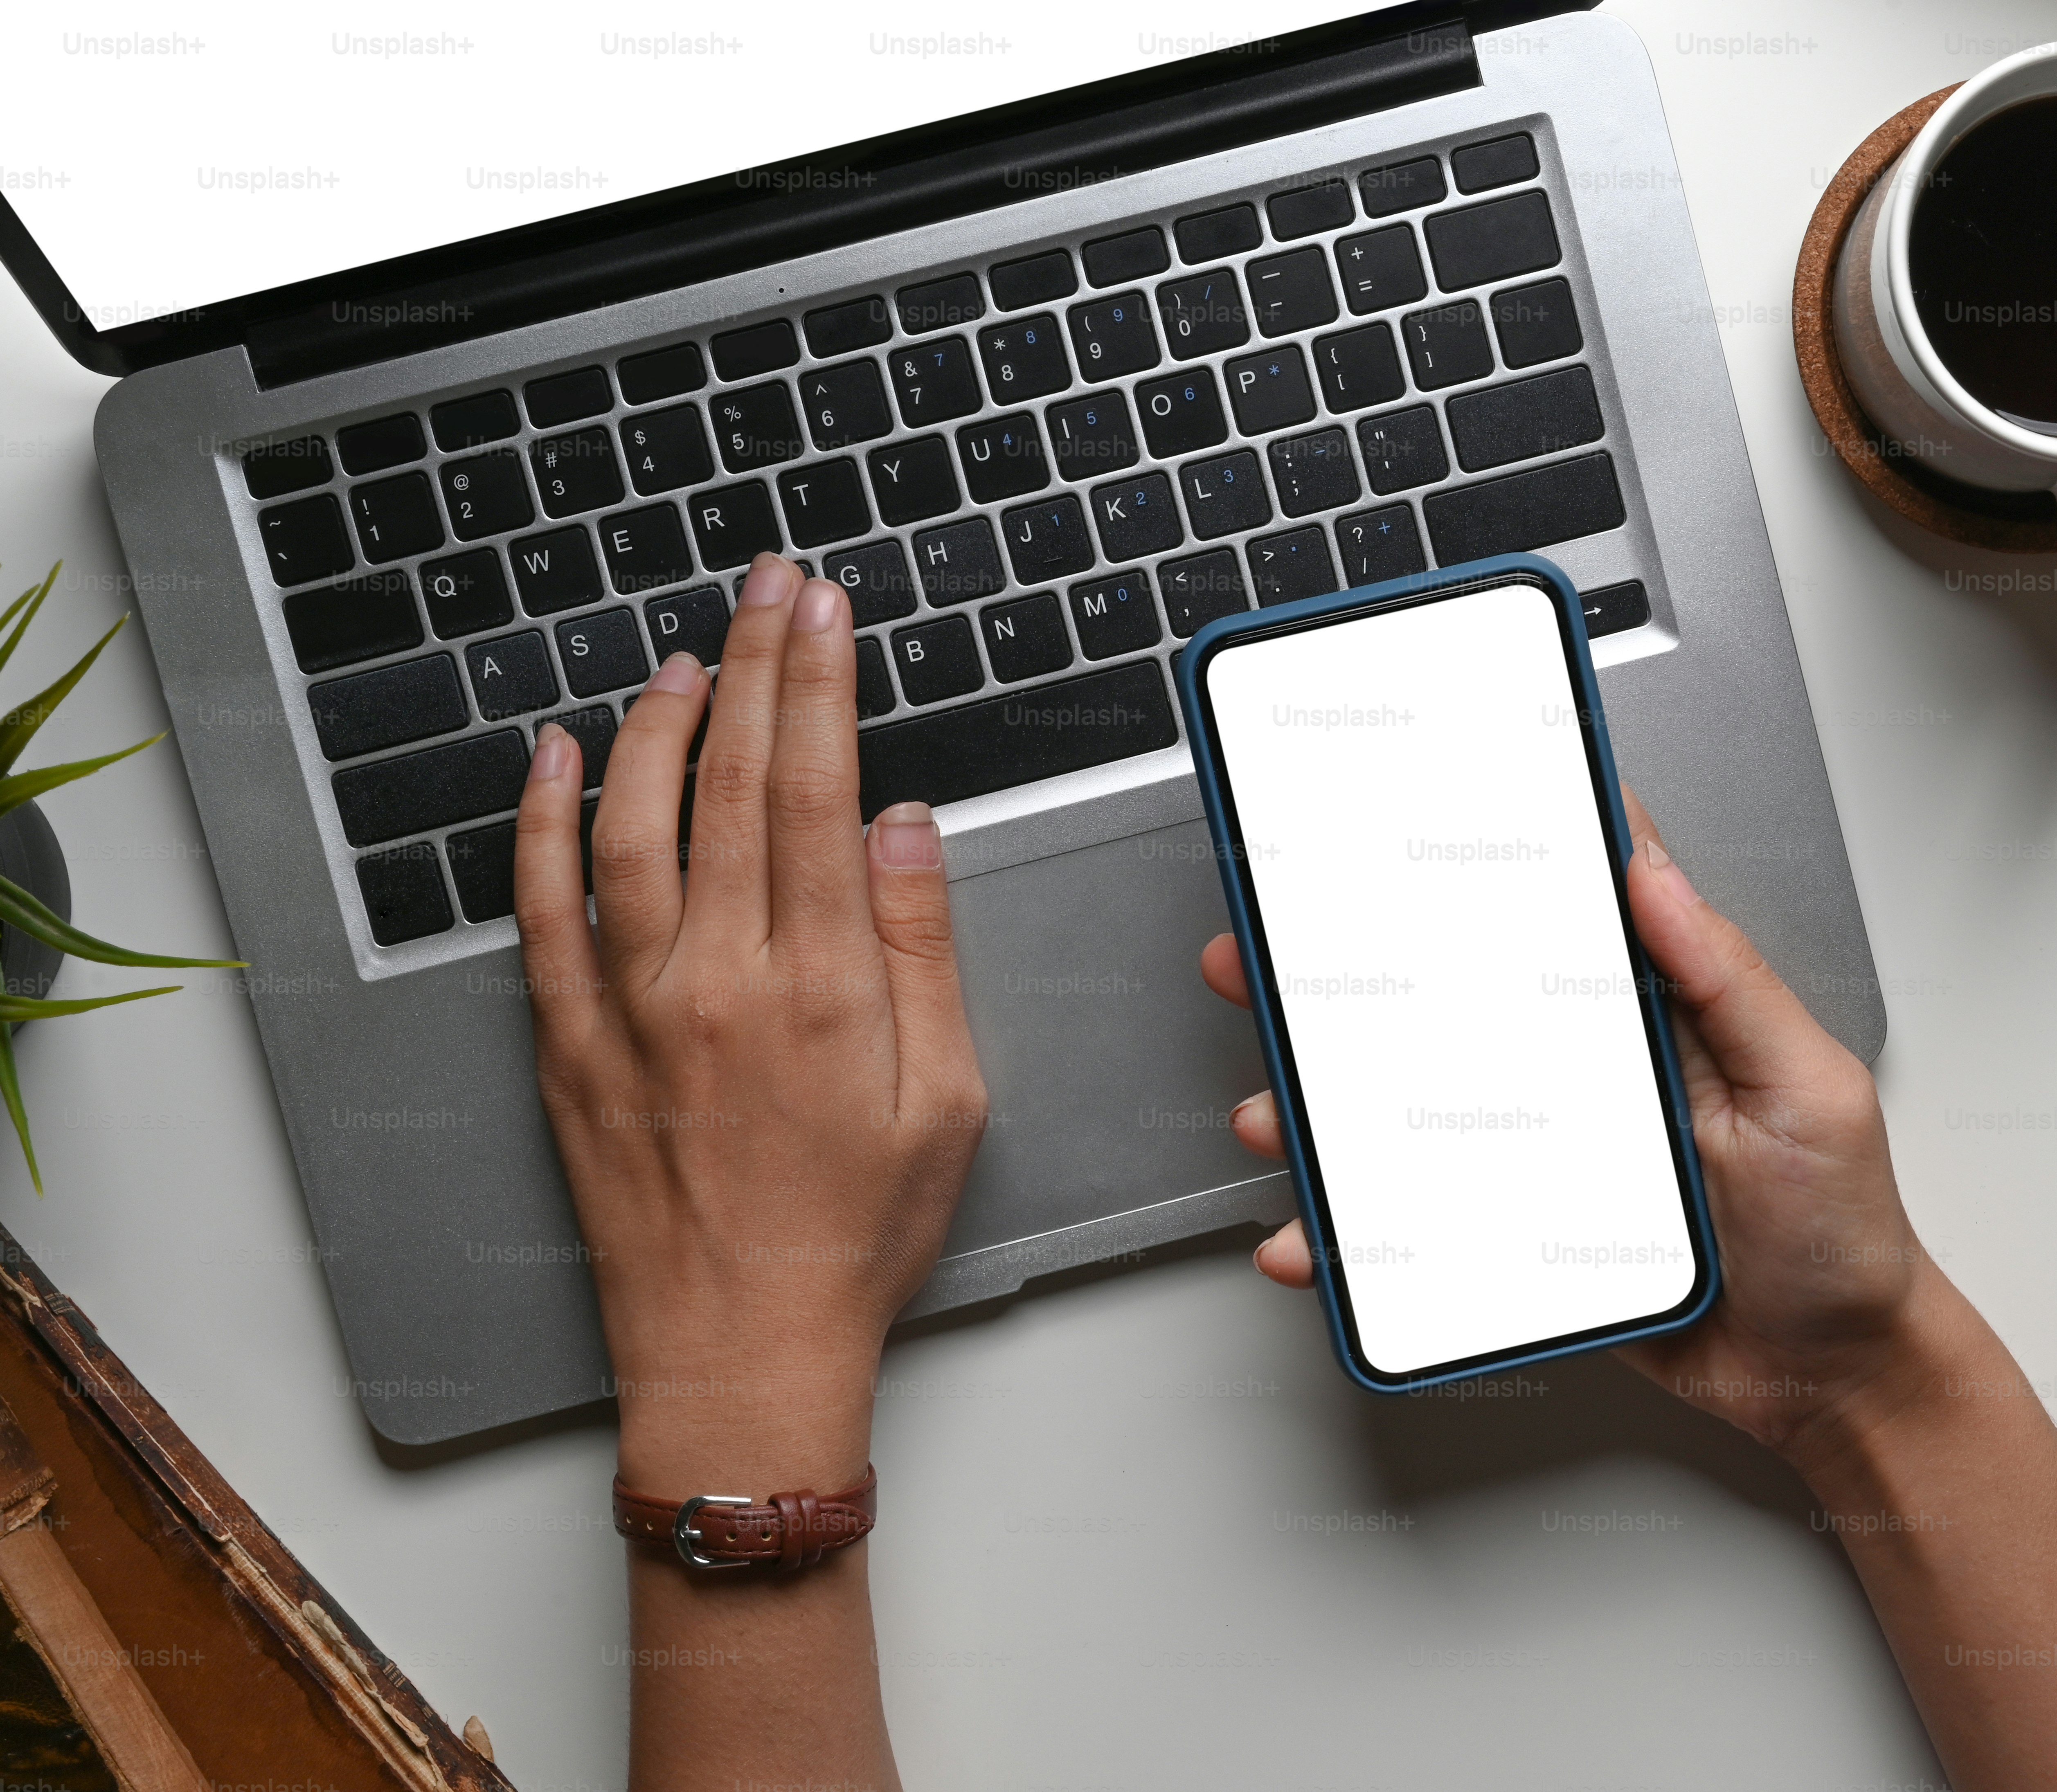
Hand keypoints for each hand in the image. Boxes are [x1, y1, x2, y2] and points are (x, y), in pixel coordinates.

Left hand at [517, 552, 987, 1493]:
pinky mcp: (569, 1045)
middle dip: (755, 664)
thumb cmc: (855, 1240)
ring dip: (658, 723)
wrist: (740, 1355)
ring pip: (630, 822)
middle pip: (732, 781)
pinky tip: (552, 759)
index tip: (824, 610)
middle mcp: (718, 978)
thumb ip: (925, 953)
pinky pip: (543, 909)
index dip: (820, 683)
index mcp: (823, 988)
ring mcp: (630, 1008)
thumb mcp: (948, 1102)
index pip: (817, 790)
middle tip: (768, 584)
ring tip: (687, 656)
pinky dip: (540, 823)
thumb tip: (903, 829)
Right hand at [1208, 789, 1944, 1465]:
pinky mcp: (1523, 1246)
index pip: (1553, 920)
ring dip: (1326, 1113)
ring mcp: (1545, 1163)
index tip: (1392, 832)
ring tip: (1277, 1111)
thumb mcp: (1809, 1088)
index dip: (1473, 870)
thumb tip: (1656, 873)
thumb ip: (1729, 980)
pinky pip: (1419, 1232)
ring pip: (1410, 1122)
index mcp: (1651, 1020)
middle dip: (1346, 985)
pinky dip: (1354, 1238)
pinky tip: (1315, 1236)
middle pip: (1448, 1014)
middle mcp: (1586, 1082)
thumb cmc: (1841, 1234)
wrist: (1833, 1379)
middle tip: (1266, 958)